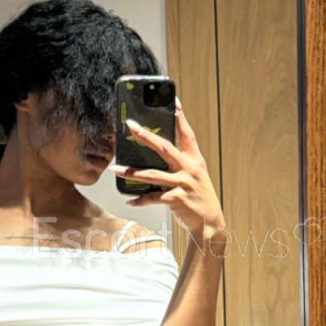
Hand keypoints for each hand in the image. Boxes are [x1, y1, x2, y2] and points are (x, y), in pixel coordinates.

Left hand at [108, 95, 225, 238]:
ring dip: (131, 172)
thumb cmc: (199, 198)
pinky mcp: (177, 200)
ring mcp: (184, 184)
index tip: (173, 101)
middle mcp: (190, 169)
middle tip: (131, 126)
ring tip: (116, 169)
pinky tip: (129, 200)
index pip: (187, 134)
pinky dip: (139, 200)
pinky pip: (153, 198)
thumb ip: (181, 163)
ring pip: (152, 174)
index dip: (180, 117)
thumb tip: (157, 152)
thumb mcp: (195, 176)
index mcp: (195, 160)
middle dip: (146, 136)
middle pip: (164, 148)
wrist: (210, 224)